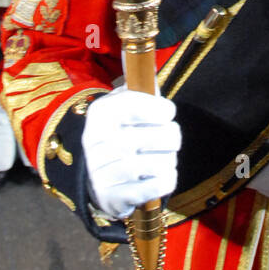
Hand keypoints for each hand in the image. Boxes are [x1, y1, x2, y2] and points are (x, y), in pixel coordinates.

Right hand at [82, 87, 179, 220]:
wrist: (99, 182)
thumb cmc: (119, 136)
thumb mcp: (122, 108)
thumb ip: (139, 90)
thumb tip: (150, 72)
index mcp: (99, 114)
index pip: (135, 104)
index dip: (160, 108)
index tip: (168, 112)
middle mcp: (96, 141)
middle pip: (154, 135)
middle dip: (172, 136)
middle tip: (170, 138)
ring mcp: (102, 172)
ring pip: (158, 163)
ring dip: (169, 160)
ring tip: (163, 158)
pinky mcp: (112, 197)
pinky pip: (157, 186)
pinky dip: (167, 180)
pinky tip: (161, 176)